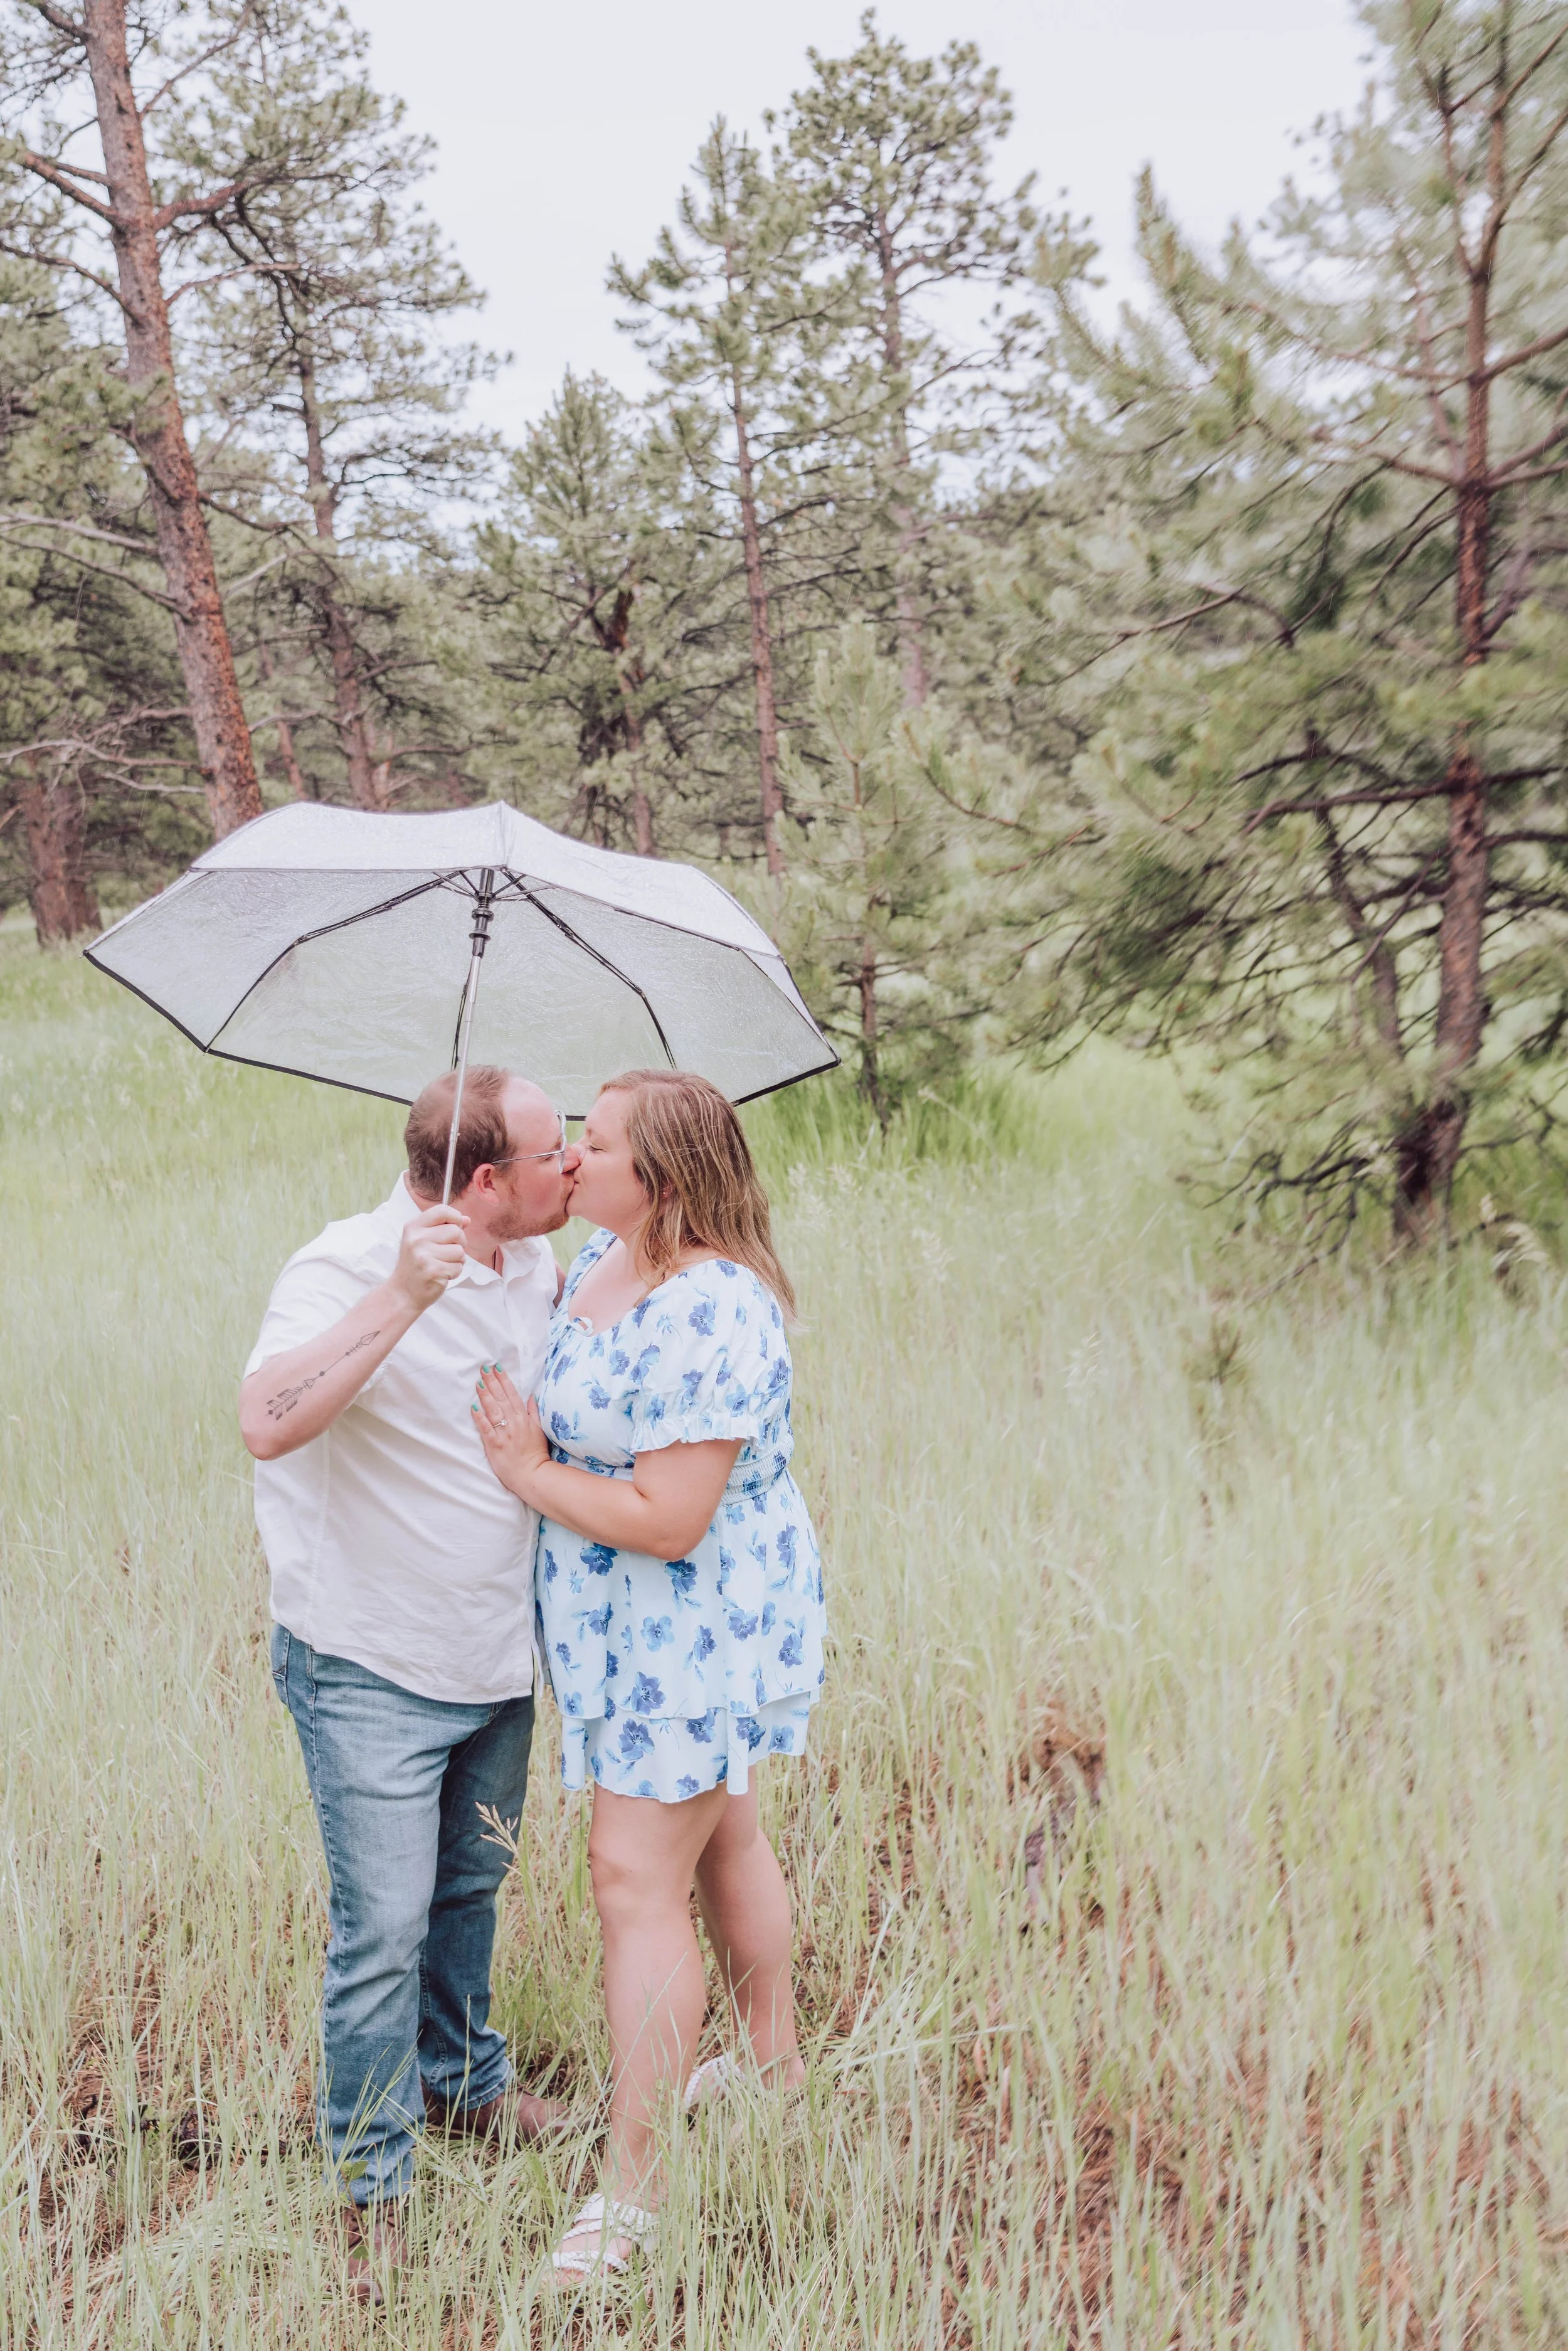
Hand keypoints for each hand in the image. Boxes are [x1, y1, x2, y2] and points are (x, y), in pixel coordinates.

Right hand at [391, 1205, 467, 1310]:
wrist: (403, 1293)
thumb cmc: (416, 1265)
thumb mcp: (423, 1241)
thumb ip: (444, 1227)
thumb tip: (467, 1219)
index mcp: (413, 1227)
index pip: (442, 1210)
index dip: (455, 1217)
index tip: (455, 1226)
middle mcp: (417, 1239)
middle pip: (456, 1231)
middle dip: (459, 1242)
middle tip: (446, 1252)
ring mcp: (424, 1255)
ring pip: (460, 1251)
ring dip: (457, 1260)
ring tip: (442, 1264)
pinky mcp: (434, 1271)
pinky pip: (459, 1266)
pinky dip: (454, 1272)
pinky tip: (441, 1274)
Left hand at [472, 1364, 549, 1501]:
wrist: (533, 1475)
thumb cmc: (535, 1453)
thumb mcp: (539, 1430)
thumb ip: (534, 1412)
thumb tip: (531, 1396)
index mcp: (524, 1418)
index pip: (512, 1395)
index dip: (504, 1380)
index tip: (497, 1367)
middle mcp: (514, 1423)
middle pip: (501, 1399)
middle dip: (492, 1382)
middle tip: (483, 1368)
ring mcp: (504, 1434)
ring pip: (493, 1411)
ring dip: (485, 1395)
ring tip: (478, 1382)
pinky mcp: (495, 1445)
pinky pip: (486, 1429)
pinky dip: (480, 1418)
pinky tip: (474, 1407)